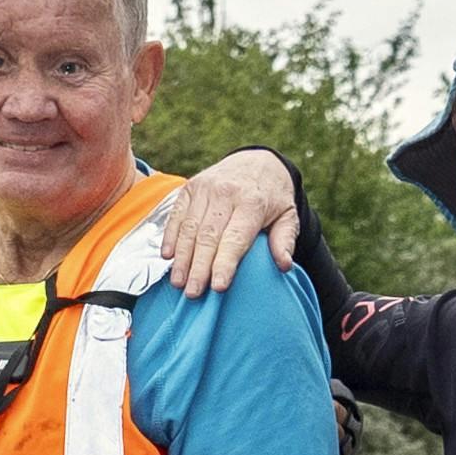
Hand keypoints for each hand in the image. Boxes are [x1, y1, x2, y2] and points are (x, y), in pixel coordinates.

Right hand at [160, 148, 305, 295]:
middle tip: (192, 292)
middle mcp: (226, 193)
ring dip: (182, 257)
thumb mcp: (287, 215)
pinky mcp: (190, 187)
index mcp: (252, 202)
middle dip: (198, 267)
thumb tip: (284, 265)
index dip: (225, 263)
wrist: (257, 162)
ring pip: (189, 227)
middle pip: (208, 236)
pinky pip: (177, 215)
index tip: (217, 286)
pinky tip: (168, 256)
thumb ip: (285, 240)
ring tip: (178, 282)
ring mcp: (205, 188)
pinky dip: (170, 236)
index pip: (235, 238)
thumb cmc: (272, 197)